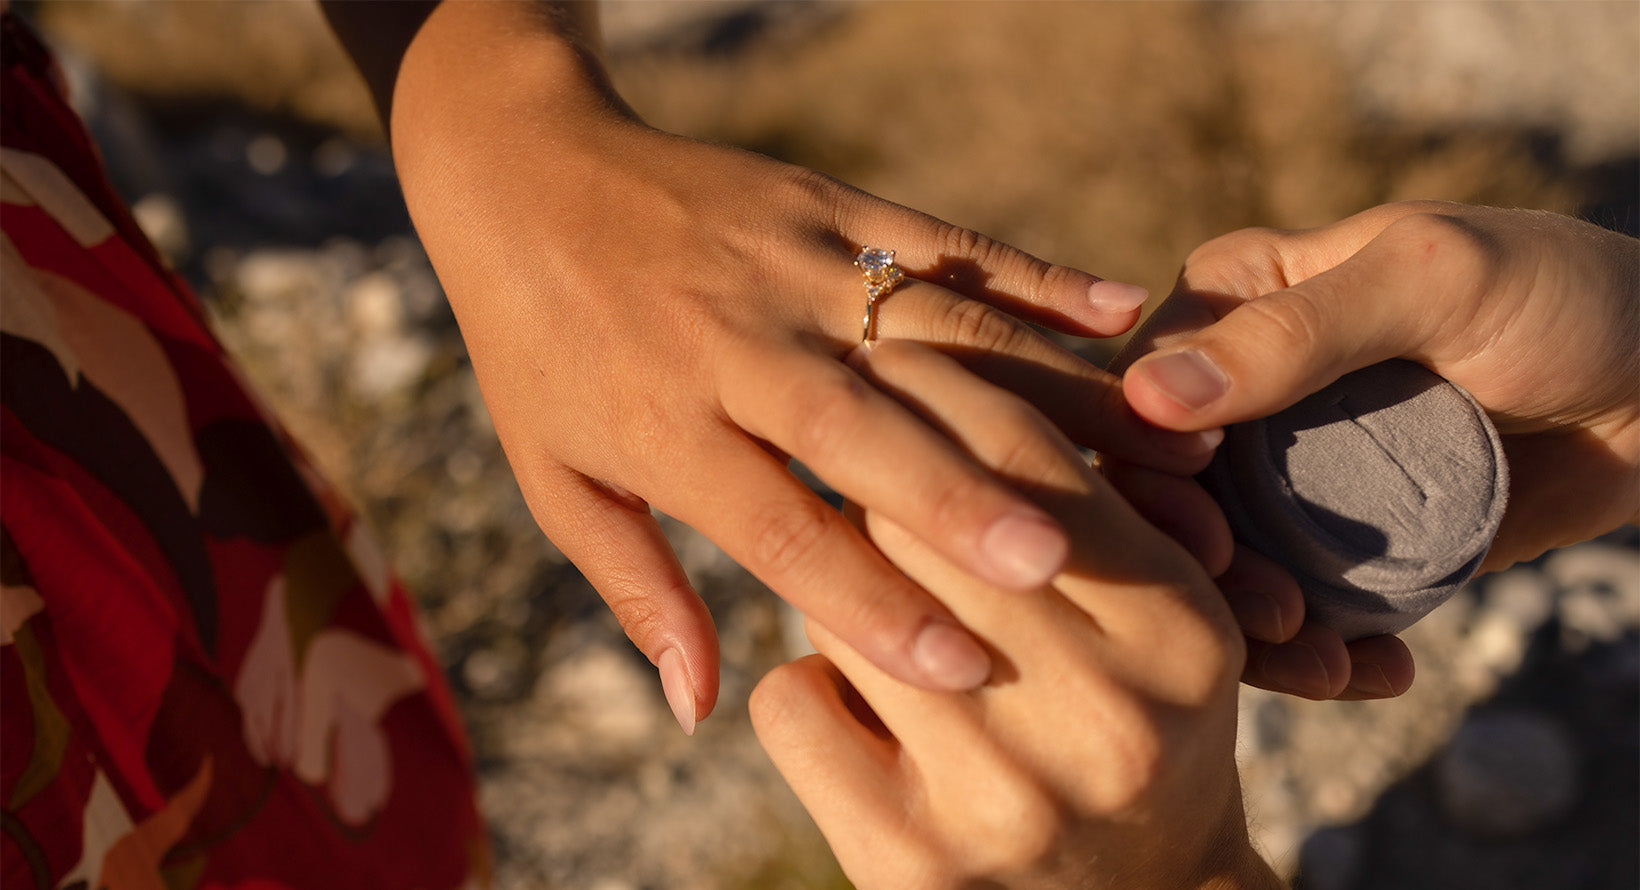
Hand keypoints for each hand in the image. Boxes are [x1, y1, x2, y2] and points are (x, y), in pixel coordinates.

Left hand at [378, 1, 1215, 726]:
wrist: (522, 174)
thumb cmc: (543, 352)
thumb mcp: (556, 478)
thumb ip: (639, 589)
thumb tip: (698, 708)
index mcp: (667, 423)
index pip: (777, 526)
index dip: (866, 601)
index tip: (957, 670)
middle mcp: (737, 343)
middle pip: (862, 427)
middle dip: (959, 496)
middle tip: (1053, 563)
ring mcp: (791, 265)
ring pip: (933, 333)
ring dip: (1044, 392)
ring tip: (1148, 451)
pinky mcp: (830, 204)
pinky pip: (944, 240)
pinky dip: (1035, 275)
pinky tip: (1121, 312)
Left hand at [751, 341, 1278, 889]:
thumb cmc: (1146, 738)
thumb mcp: (1170, 633)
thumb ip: (1105, 518)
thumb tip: (988, 389)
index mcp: (1179, 631)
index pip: (1027, 458)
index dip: (943, 384)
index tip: (888, 347)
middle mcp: (1104, 717)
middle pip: (917, 518)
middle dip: (870, 469)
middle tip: (847, 436)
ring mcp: (1002, 797)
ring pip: (842, 606)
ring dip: (838, 580)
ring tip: (864, 577)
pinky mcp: (907, 862)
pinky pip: (792, 704)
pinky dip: (806, 682)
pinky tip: (855, 694)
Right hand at [1110, 201, 1638, 698]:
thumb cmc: (1559, 296)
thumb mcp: (1432, 285)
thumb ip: (1294, 333)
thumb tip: (1148, 394)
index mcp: (1228, 300)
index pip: (1134, 391)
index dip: (1145, 474)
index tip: (1207, 538)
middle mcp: (1235, 388)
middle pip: (1163, 493)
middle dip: (1200, 570)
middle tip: (1274, 619)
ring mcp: (1282, 470)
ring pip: (1217, 563)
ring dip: (1252, 630)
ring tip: (1327, 666)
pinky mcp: (1330, 536)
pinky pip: (1290, 601)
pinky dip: (1318, 654)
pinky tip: (1374, 672)